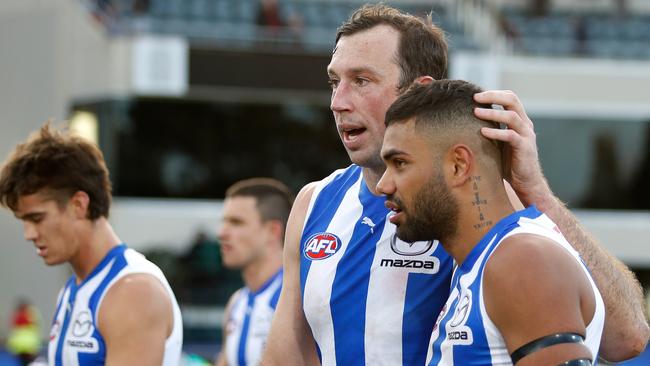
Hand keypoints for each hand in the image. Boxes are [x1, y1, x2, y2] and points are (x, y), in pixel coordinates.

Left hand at [474, 90, 550, 204]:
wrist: (525, 183)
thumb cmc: (508, 163)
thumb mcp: (498, 143)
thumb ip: (490, 130)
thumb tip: (465, 123)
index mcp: (519, 120)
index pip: (510, 98)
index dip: (494, 93)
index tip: (476, 95)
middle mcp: (525, 124)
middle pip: (512, 100)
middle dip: (493, 96)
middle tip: (475, 97)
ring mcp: (526, 135)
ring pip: (512, 116)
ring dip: (493, 113)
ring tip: (476, 112)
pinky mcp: (525, 148)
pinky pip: (511, 136)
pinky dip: (496, 133)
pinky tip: (482, 132)